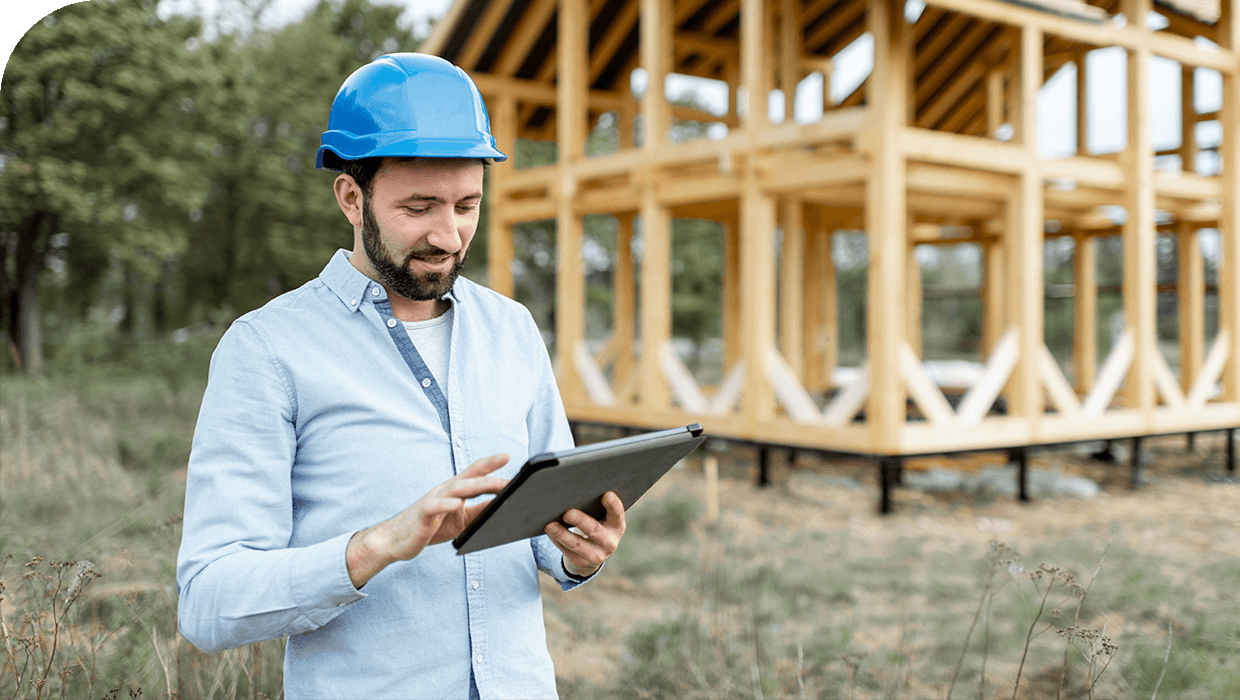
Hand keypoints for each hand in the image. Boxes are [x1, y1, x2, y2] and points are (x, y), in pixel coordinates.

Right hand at [347, 454, 509, 588]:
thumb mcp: (461, 520)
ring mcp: (432, 501)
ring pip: (455, 489)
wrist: (395, 540)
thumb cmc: (430, 527)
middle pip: (468, 477)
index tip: (507, 455)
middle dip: (488, 470)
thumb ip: (480, 511)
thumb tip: (504, 504)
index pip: (473, 473)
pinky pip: (433, 508)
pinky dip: (446, 505)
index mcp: (453, 491)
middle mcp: (444, 491)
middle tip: (506, 462)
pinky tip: (457, 504)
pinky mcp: (422, 516)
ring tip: (495, 483)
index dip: (489, 464)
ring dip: (476, 484)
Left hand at [545, 491, 626, 578]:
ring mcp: (596, 555)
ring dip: (562, 534)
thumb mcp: (602, 519)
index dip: (613, 504)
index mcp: (616, 526)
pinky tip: (549, 532)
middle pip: (594, 530)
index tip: (606, 494)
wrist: (593, 555)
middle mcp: (609, 542)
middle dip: (580, 521)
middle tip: (568, 513)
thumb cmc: (596, 526)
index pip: (617, 514)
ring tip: (550, 525)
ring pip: (577, 544)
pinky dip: (556, 540)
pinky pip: (566, 550)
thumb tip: (572, 494)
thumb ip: (595, 508)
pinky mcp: (581, 563)